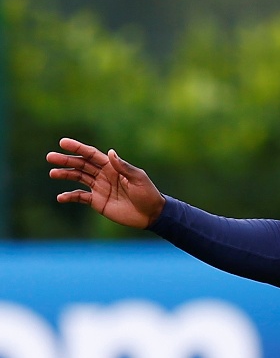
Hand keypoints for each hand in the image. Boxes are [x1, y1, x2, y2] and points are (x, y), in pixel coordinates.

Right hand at [47, 137, 165, 228]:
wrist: (151, 214)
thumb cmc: (148, 194)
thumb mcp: (138, 178)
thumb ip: (123, 167)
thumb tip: (109, 152)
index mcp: (112, 167)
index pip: (91, 154)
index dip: (78, 148)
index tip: (63, 142)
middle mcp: (104, 175)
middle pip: (81, 164)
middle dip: (66, 160)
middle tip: (50, 157)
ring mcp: (99, 188)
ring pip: (78, 178)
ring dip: (65, 175)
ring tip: (52, 173)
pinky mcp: (98, 201)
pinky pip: (80, 197)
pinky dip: (70, 196)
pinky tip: (60, 197)